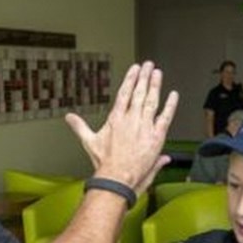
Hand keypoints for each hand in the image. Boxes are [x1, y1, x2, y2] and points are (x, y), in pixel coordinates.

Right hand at [65, 61, 177, 193]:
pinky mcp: (156, 137)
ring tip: (157, 73)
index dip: (130, 79)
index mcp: (116, 119)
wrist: (116, 177)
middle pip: (139, 93)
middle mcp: (131, 120)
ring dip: (155, 85)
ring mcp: (144, 127)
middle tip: (149, 65)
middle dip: (144, 77)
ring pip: (151, 101)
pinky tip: (173, 95)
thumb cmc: (104, 163)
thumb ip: (79, 127)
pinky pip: (165, 117)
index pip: (124, 94)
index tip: (135, 69)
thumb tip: (69, 118)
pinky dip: (170, 106)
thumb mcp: (89, 142)